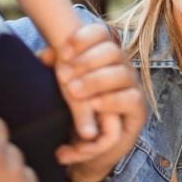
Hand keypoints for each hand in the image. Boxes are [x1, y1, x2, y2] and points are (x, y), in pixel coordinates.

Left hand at [40, 22, 146, 181]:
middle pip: (112, 50)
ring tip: (72, 92)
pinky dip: (111, 101)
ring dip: (95, 81)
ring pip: (121, 73)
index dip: (84, 38)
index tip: (62, 52)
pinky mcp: (138, 110)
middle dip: (86, 61)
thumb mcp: (61, 90)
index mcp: (104, 55)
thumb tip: (43, 55)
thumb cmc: (72, 112)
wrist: (85, 149)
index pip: (102, 33)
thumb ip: (55, 70)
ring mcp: (132, 87)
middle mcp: (122, 66)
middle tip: (63, 77)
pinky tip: (93, 105)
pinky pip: (131, 99)